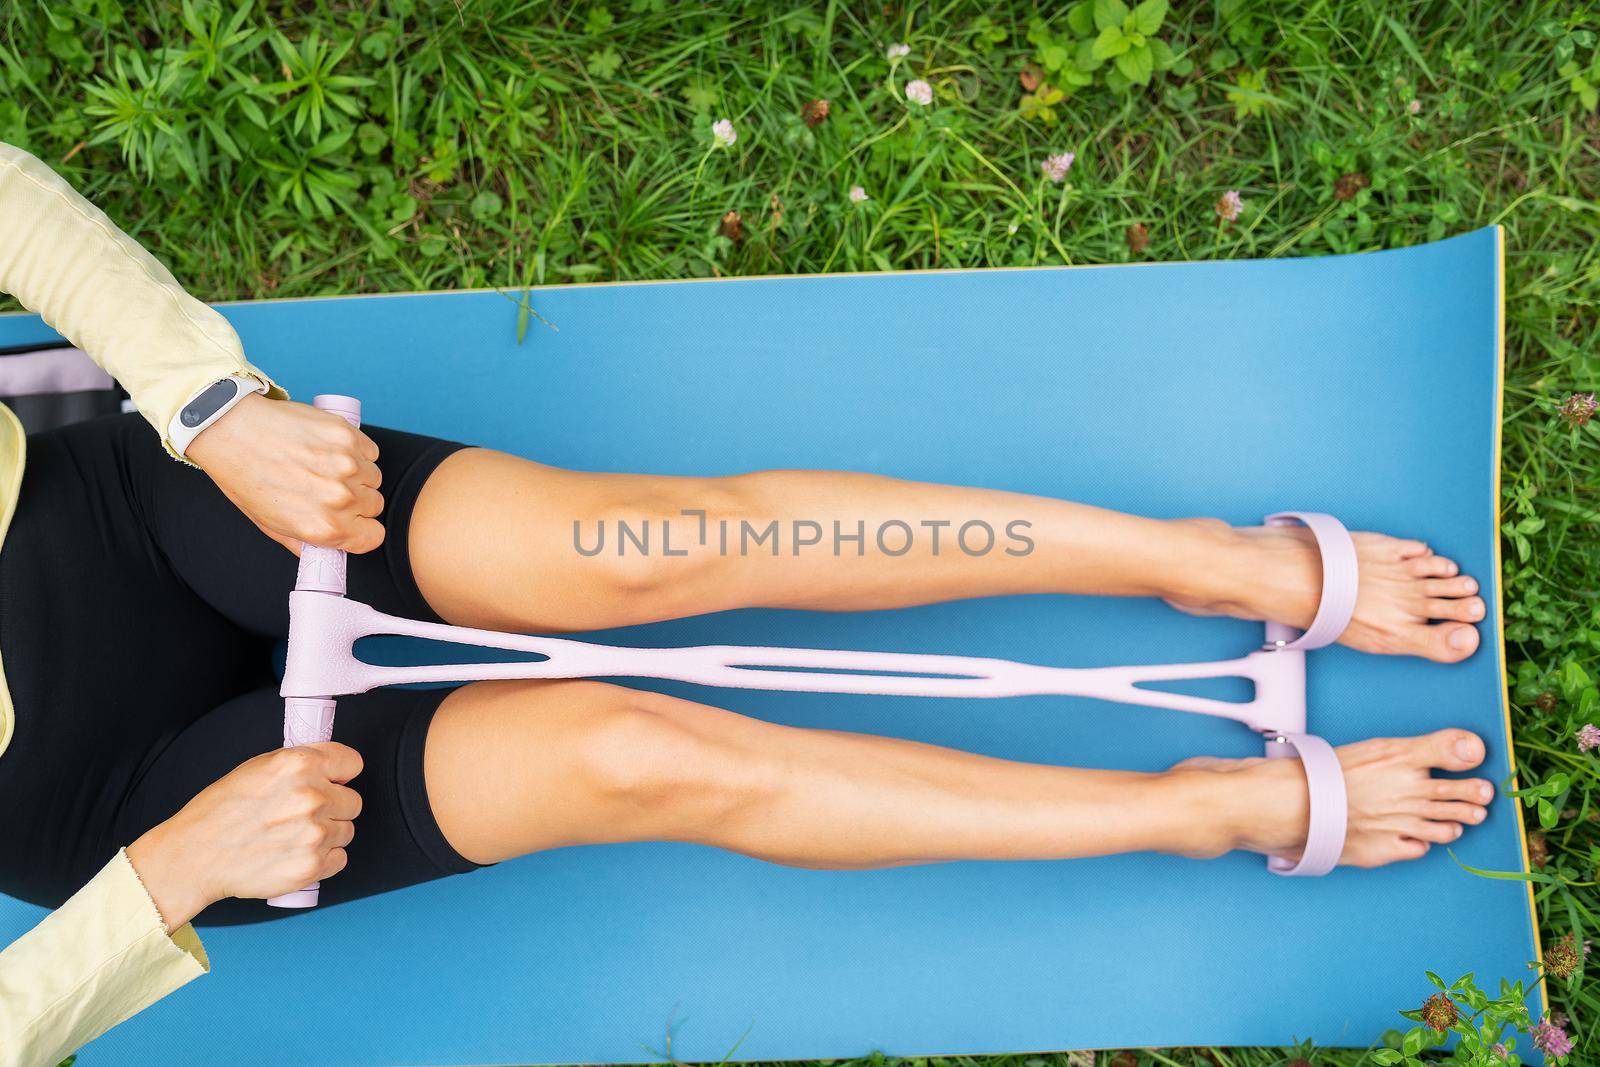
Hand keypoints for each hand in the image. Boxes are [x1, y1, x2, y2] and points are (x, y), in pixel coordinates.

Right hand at [125, 743, 363, 929]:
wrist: (195, 855)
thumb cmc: (221, 811)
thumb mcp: (259, 767)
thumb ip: (301, 763)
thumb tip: (333, 767)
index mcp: (299, 765)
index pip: (352, 763)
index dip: (341, 774)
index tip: (333, 781)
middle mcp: (311, 797)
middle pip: (353, 801)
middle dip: (333, 807)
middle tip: (302, 815)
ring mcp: (314, 834)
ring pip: (346, 831)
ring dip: (327, 834)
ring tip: (292, 836)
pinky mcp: (311, 866)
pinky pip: (340, 858)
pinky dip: (323, 860)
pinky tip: (296, 854)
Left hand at [186, 392, 384, 553]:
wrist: (232, 431)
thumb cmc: (245, 477)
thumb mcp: (271, 525)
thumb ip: (305, 542)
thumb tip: (327, 549)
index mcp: (324, 527)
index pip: (373, 537)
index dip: (363, 529)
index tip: (353, 521)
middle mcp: (341, 499)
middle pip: (375, 504)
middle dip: (357, 500)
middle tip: (328, 488)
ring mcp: (348, 465)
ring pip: (373, 476)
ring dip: (357, 473)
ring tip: (325, 466)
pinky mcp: (348, 436)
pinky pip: (369, 450)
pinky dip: (357, 450)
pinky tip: (330, 449)